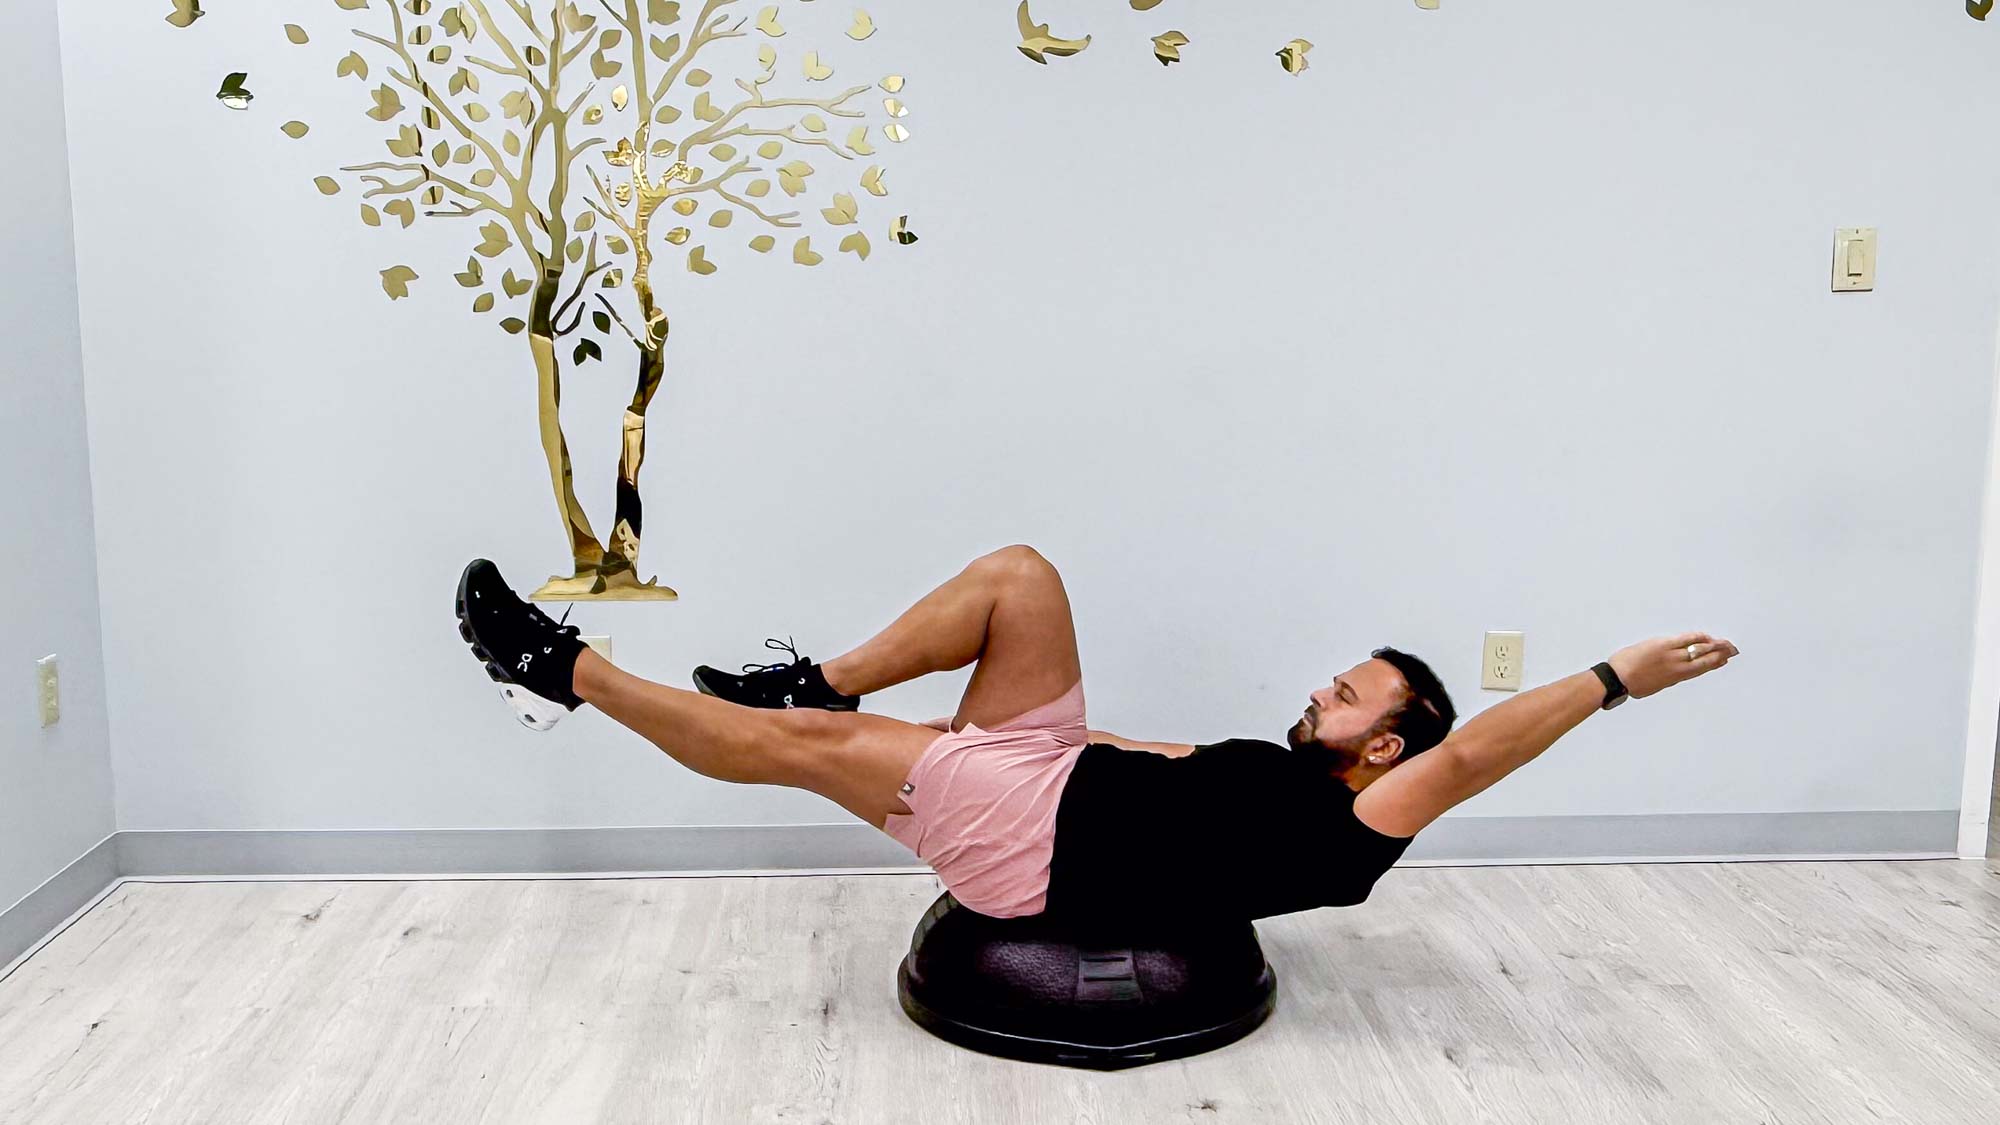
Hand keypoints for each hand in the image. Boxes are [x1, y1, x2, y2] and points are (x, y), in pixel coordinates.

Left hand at [1607, 633, 1739, 699]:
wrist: (1618, 679)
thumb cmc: (1631, 683)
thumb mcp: (1654, 685)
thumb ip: (1666, 678)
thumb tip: (1670, 675)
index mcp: (1675, 678)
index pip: (1700, 670)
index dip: (1714, 665)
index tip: (1723, 661)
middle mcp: (1678, 667)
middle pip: (1705, 660)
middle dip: (1720, 655)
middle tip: (1732, 650)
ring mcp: (1672, 656)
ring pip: (1700, 650)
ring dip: (1716, 646)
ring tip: (1727, 643)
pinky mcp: (1664, 646)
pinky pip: (1686, 639)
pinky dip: (1699, 637)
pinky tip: (1706, 636)